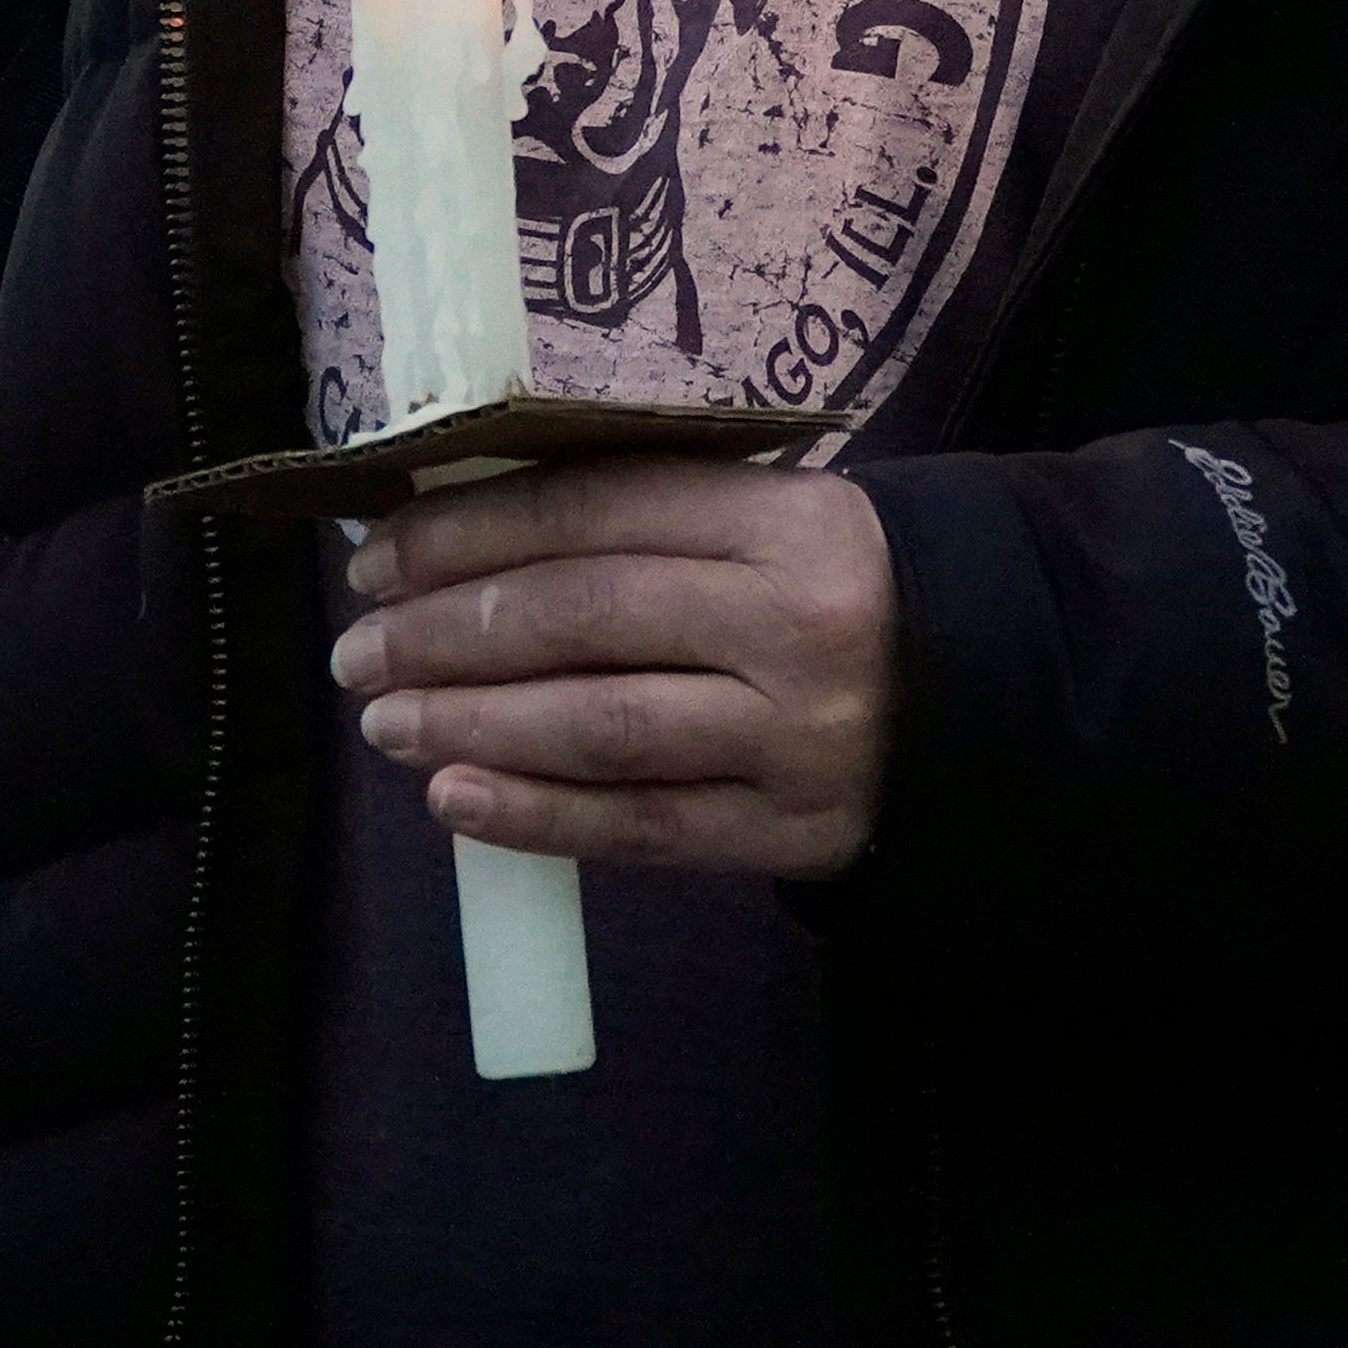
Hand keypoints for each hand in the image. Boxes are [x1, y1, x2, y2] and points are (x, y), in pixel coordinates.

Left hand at [332, 458, 896, 877]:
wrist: (990, 687)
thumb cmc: (834, 582)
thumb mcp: (768, 515)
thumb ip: (640, 519)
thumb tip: (453, 537)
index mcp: (784, 518)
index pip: (595, 513)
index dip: (470, 535)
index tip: (375, 559)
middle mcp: (793, 624)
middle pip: (587, 618)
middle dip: (449, 633)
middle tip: (357, 651)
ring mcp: (797, 737)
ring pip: (604, 727)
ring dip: (473, 724)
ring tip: (385, 724)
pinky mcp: (793, 833)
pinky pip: (642, 829)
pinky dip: (537, 816)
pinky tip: (455, 799)